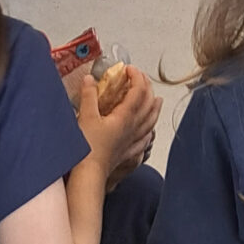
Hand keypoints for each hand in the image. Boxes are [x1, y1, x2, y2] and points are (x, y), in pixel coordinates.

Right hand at [77, 69, 159, 187]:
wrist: (89, 174)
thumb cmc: (88, 148)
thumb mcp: (85, 116)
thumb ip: (88, 95)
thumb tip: (90, 79)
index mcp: (125, 116)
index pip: (138, 91)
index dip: (136, 76)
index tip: (130, 69)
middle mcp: (133, 127)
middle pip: (148, 103)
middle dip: (147, 87)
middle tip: (141, 78)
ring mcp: (133, 140)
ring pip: (151, 121)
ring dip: (155, 108)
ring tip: (158, 100)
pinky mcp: (128, 152)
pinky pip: (145, 139)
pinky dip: (149, 131)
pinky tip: (150, 132)